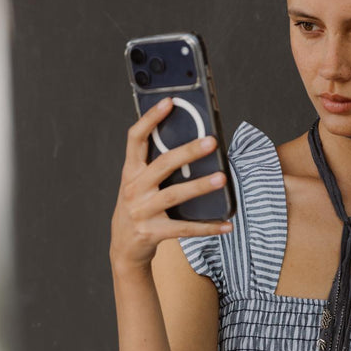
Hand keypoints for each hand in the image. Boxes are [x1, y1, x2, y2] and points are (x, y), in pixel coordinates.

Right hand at [109, 97, 232, 271]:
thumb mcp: (138, 184)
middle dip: (188, 151)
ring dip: (200, 186)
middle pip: (163, 164)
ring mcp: (142, 211)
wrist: (124, 248)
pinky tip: (226, 225)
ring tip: (222, 178)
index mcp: (130, 171)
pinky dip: (207, 227)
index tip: (169, 102)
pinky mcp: (152, 232)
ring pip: (174, 195)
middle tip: (212, 142)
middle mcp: (133, 188)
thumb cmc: (138, 209)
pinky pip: (184, 228)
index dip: (150, 118)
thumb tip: (191, 145)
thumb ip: (155, 166)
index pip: (135, 138)